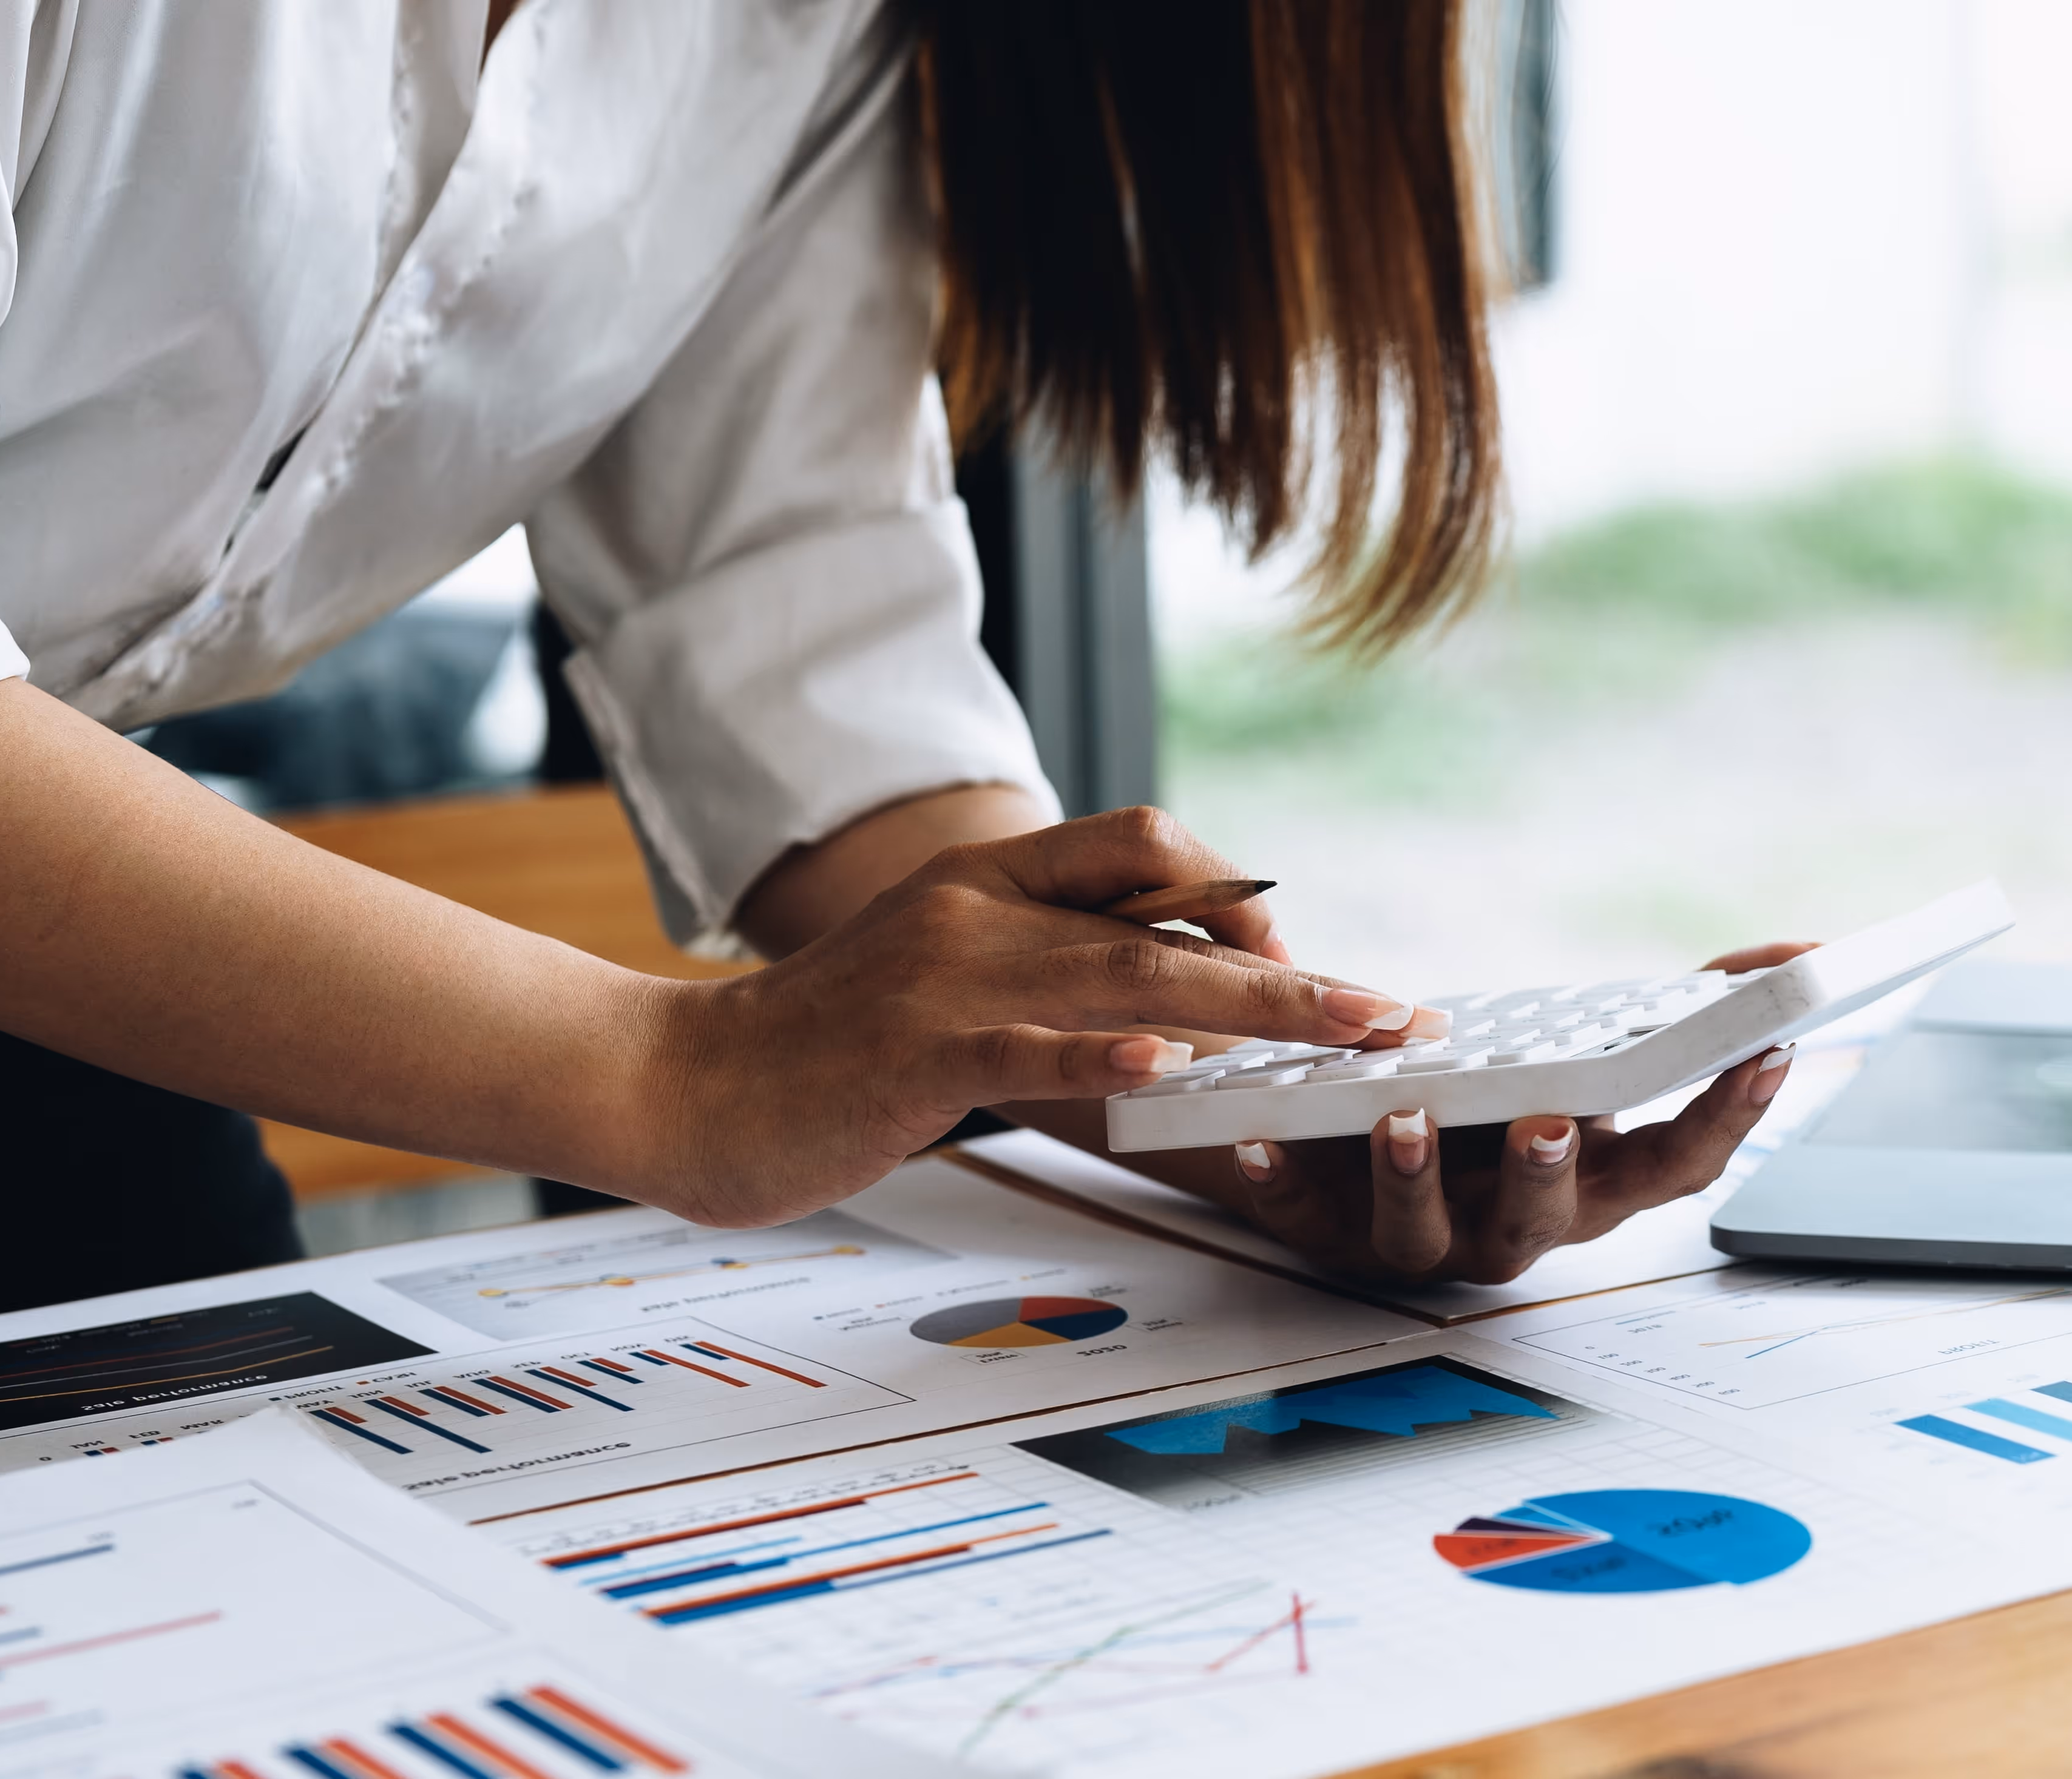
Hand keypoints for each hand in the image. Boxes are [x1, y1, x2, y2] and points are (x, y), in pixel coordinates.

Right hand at [639, 808, 1438, 1225]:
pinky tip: (1170, 1072)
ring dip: (1252, 1010)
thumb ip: (1047, 967)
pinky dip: (1104, 1058)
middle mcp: (979, 912)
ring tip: (1342, 1034)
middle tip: (1390, 1013)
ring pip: (1127, 979)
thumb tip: (1170, 1001)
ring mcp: (947, 982)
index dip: (1239, 893)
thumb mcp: (947, 977)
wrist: (681, 1088)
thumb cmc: (826, 1047)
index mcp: (990, 880)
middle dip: (1294, 971)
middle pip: (1170, 922)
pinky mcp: (914, 1056)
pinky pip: (1028, 1049)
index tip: (1303, 957)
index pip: (1144, 845)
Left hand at [1157, 942, 1820, 1283]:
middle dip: (1548, 1173)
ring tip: (1404, 1121)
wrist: (1365, 1142)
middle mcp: (1514, 1225)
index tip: (1767, 1055)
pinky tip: (1258, 1140)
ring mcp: (1419, 1236)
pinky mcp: (1323, 1229)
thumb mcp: (1590, 1053)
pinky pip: (1295, 1215)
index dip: (1728, 1119)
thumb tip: (1803, 957)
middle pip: (1548, 1216)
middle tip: (1548, 1121)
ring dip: (1415, 1179)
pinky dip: (1279, 1178)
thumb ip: (1691, 1006)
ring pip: (1422, 1232)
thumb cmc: (1499, 1094)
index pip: (1680, 1166)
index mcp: (1592, 1183)